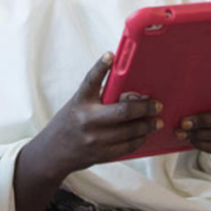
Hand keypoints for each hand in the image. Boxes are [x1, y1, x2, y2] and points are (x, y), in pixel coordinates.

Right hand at [28, 54, 162, 180]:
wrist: (53, 152)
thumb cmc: (71, 122)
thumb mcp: (79, 104)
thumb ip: (100, 97)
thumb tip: (133, 95)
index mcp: (80, 101)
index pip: (91, 80)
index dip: (100, 66)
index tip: (110, 55)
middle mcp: (87, 119)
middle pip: (123, 111)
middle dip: (145, 108)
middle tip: (157, 105)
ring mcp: (94, 139)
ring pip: (129, 131)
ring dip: (146, 126)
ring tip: (156, 122)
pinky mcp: (100, 154)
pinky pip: (126, 147)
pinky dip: (139, 139)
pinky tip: (144, 134)